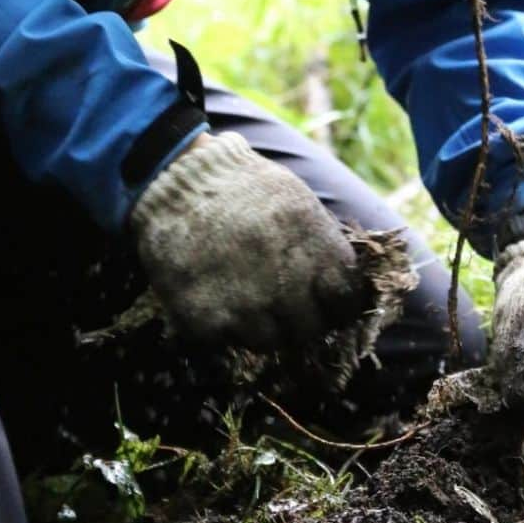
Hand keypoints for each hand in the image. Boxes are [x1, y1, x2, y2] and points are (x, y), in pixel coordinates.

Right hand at [131, 132, 367, 350]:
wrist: (178, 180)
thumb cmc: (243, 185)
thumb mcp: (298, 202)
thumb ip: (322, 245)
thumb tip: (341, 282)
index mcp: (317, 252)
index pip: (345, 302)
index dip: (335, 304)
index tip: (323, 301)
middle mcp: (288, 285)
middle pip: (309, 329)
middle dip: (298, 318)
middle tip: (279, 301)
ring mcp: (247, 307)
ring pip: (270, 342)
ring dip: (261, 324)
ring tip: (243, 294)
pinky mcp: (208, 321)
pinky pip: (228, 340)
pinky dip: (223, 324)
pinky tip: (214, 293)